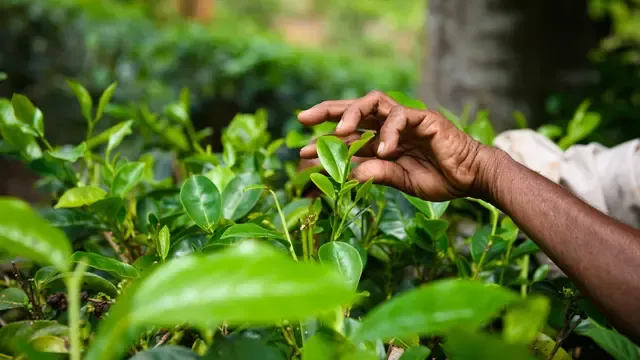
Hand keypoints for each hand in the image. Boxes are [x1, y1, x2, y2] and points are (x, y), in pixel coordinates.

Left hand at [297, 91, 499, 201]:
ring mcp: (408, 119)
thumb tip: (351, 176)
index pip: (350, 133)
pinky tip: (383, 149)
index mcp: (384, 139)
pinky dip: (389, 132)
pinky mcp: (425, 119)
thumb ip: (378, 174)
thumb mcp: (401, 181)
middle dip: (328, 111)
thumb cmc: (440, 179)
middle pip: (356, 108)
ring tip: (339, 132)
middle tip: (303, 119)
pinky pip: (402, 117)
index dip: (326, 138)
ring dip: (354, 114)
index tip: (302, 149)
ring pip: (375, 102)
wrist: (473, 179)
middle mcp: (392, 125)